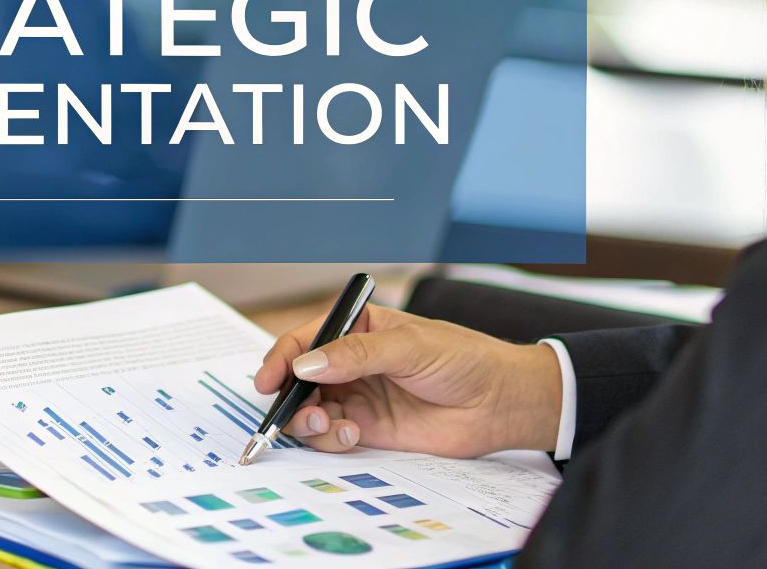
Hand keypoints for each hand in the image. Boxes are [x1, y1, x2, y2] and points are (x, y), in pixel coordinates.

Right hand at [253, 305, 562, 457]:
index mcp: (358, 328)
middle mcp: (351, 362)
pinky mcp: (368, 429)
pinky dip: (330, 438)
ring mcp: (357, 396)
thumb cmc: (463, 359)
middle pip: (299, 378)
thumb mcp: (409, 346)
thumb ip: (356, 355)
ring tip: (324, 422)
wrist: (499, 403)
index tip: (267, 379)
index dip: (281, 358)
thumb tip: (308, 365)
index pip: (306, 339)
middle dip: (289, 395)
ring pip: (309, 409)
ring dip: (307, 420)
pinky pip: (331, 435)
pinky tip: (352, 434)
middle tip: (295, 409)